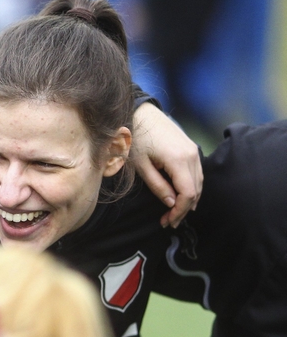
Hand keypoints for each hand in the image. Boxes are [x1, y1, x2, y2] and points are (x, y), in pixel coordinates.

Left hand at [131, 103, 202, 227]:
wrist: (142, 114)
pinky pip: (197, 174)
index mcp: (179, 160)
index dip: (180, 211)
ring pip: (199, 183)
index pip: (188, 194)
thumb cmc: (137, 139)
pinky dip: (191, 188)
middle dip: (184, 209)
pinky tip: (181, 197)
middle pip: (196, 191)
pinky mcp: (192, 149)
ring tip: (174, 214)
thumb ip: (158, 186)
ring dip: (189, 200)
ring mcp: (194, 151)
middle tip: (169, 221)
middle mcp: (192, 156)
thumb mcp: (142, 166)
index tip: (167, 221)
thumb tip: (172, 204)